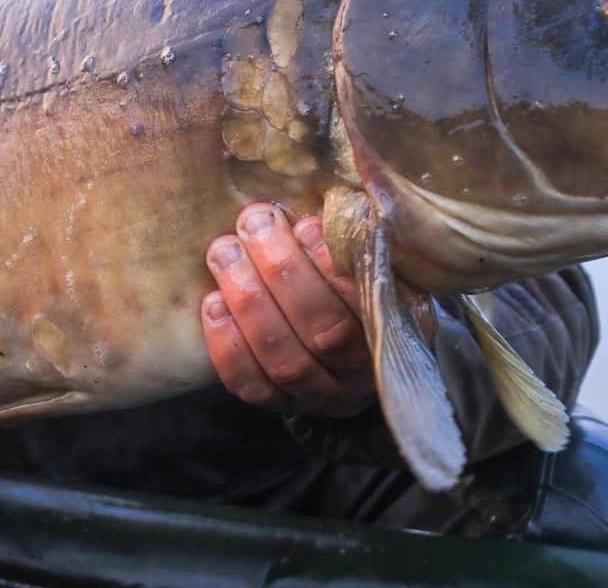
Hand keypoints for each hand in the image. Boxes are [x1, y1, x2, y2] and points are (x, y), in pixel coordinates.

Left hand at [201, 202, 377, 417]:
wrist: (351, 355)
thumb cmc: (354, 288)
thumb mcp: (369, 261)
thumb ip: (354, 239)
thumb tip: (329, 201)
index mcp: (394, 327)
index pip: (368, 300)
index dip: (333, 264)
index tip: (303, 225)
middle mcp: (363, 370)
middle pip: (324, 330)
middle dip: (281, 270)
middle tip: (251, 224)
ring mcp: (322, 394)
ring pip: (284, 359)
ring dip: (248, 301)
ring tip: (223, 253)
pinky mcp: (283, 405)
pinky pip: (253, 386)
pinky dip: (228, 345)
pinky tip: (213, 304)